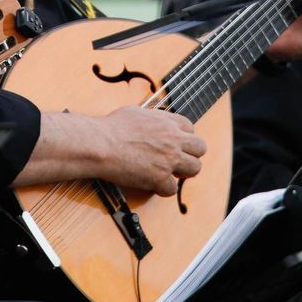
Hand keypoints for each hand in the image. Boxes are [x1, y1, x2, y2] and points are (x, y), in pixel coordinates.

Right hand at [91, 106, 205, 195]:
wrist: (101, 144)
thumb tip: (154, 121)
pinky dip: (162, 189)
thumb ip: (152, 118)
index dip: (183, 137)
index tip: (175, 144)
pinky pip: (173, 188)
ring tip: (168, 173)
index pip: (190, 127)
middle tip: (177, 160)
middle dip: (191, 155)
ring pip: (195, 168)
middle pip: (200, 148)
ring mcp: (169, 158)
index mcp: (167, 121)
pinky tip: (152, 184)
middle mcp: (172, 139)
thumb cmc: (112, 128)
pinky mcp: (160, 177)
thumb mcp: (137, 112)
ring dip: (182, 172)